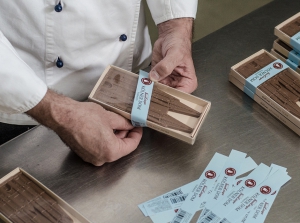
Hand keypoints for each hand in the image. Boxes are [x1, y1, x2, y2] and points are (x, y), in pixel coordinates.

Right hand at [26, 90, 142, 165]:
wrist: (63, 117)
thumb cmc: (84, 117)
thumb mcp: (110, 117)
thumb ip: (124, 124)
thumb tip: (131, 125)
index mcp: (111, 151)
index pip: (131, 146)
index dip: (137, 135)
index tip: (138, 128)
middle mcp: (102, 159)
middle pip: (120, 148)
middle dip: (126, 135)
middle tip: (129, 124)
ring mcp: (92, 158)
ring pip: (110, 149)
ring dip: (115, 137)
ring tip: (117, 124)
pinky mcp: (84, 154)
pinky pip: (100, 149)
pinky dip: (105, 140)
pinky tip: (105, 129)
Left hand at [149, 18, 196, 93]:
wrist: (170, 35)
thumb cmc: (179, 43)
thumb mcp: (175, 54)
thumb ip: (165, 66)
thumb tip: (155, 76)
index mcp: (188, 81)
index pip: (181, 95)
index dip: (171, 96)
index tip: (161, 95)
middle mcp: (178, 83)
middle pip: (168, 95)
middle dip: (159, 94)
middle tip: (150, 92)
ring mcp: (167, 81)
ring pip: (158, 90)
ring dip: (151, 89)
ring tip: (146, 87)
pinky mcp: (158, 77)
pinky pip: (151, 83)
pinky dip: (147, 83)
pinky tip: (143, 82)